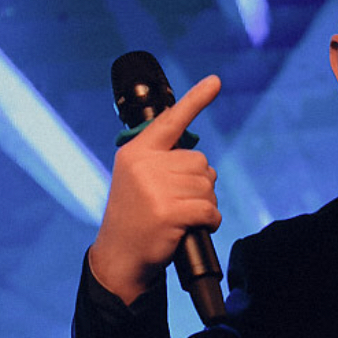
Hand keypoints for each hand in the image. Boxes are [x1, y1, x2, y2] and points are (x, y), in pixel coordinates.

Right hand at [90, 74, 222, 304]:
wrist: (121, 255)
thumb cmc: (136, 219)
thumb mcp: (138, 180)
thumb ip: (161, 163)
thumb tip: (201, 164)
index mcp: (137, 151)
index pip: (171, 121)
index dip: (196, 100)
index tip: (216, 82)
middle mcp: (144, 164)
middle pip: (200, 163)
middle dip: (200, 185)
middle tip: (180, 203)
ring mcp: (155, 188)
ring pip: (207, 187)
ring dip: (205, 205)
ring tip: (183, 217)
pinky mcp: (168, 212)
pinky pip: (209, 210)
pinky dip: (211, 221)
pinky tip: (196, 228)